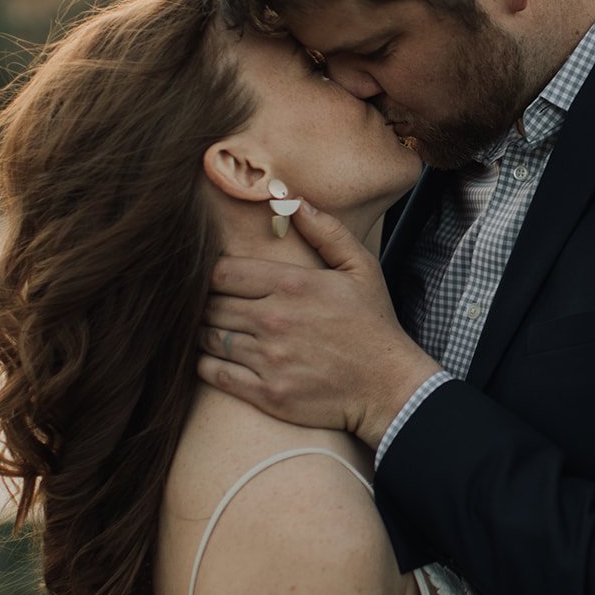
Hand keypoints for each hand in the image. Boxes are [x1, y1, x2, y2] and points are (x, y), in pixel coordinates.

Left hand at [199, 201, 442, 446]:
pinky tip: (214, 358)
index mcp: (292, 285)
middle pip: (210, 305)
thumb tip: (292, 201)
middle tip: (214, 305)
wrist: (389, 388)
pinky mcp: (267, 393)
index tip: (220, 280)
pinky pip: (214, 372)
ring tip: (215, 329)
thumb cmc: (374, 325)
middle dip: (207, 303)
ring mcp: (268, 358)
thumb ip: (326, 232)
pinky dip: (205, 363)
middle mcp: (274, 319)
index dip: (213, 274)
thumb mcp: (361, 269)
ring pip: (208, 337)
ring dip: (204, 332)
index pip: (222, 272)